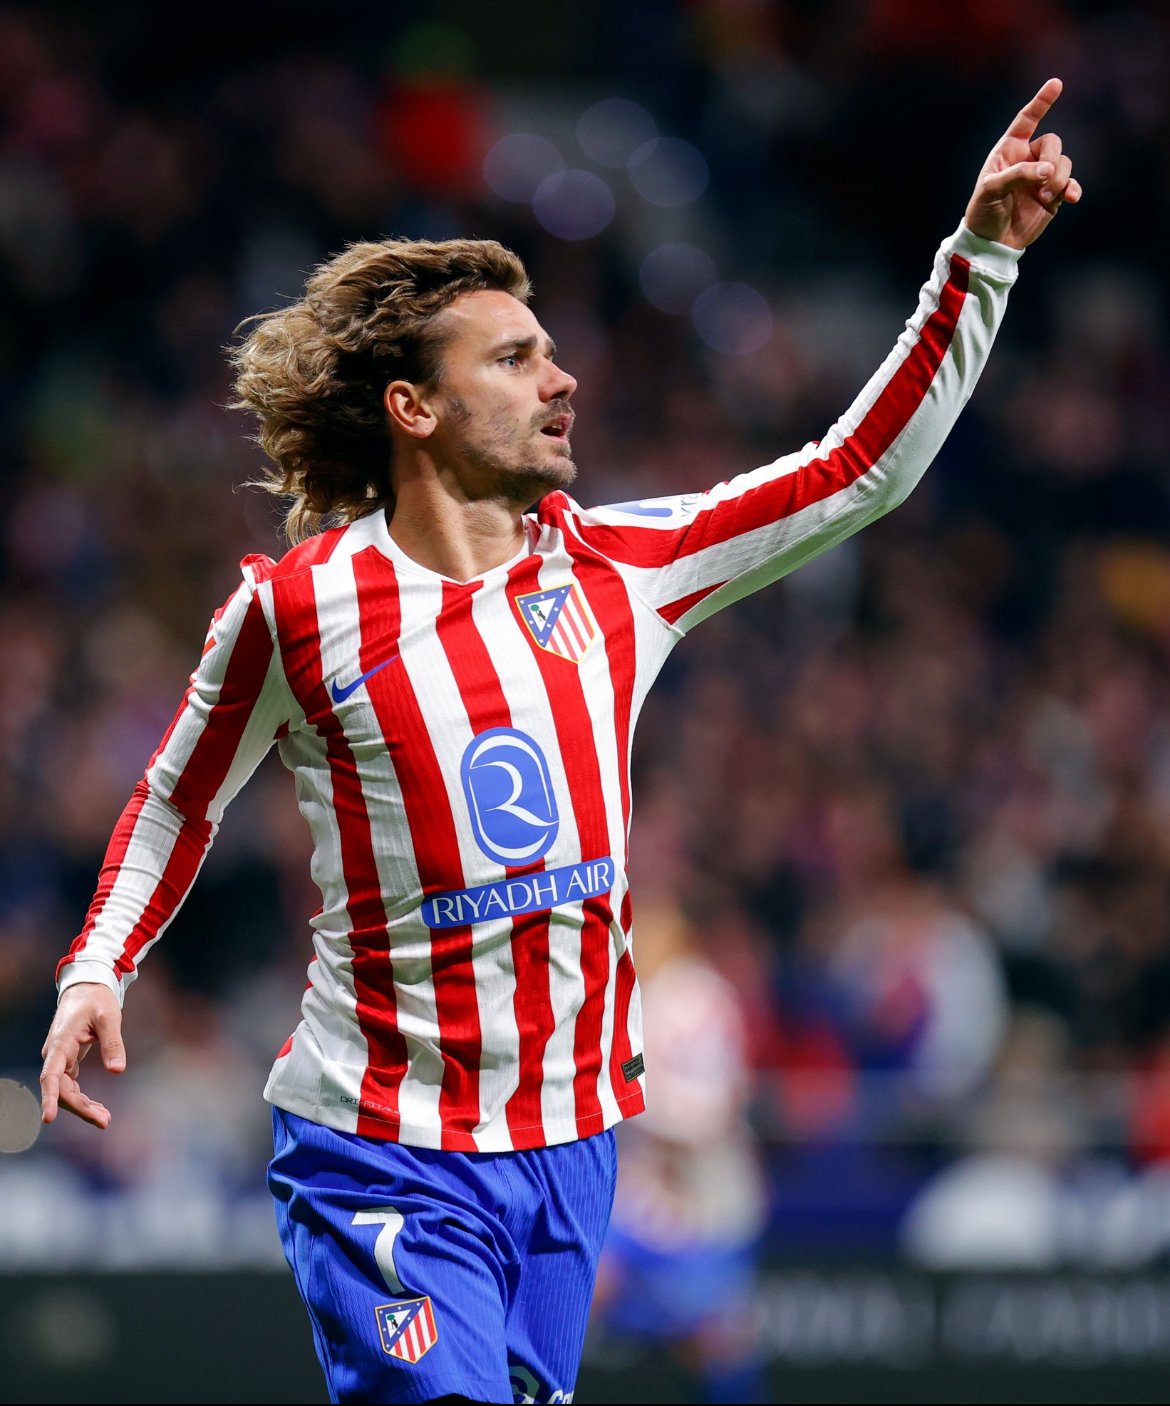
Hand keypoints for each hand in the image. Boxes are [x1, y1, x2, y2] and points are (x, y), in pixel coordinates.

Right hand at [40, 982, 125, 1128]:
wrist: (87, 988)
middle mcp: (55, 1054)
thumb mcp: (109, 1017)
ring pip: (65, 1090)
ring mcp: (60, 1058)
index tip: (48, 1119)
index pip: (50, 1076)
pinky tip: (98, 1108)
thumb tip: (118, 1071)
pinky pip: (70, 1085)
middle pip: (61, 1089)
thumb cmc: (96, 1000)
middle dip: (80, 1107)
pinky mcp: (67, 1061)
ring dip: (83, 1106)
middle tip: (105, 1121)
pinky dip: (83, 1098)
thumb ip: (113, 1043)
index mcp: (61, 1043)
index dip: (49, 1098)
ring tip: (105, 1119)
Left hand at [965, 78, 1081, 248]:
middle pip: (1053, 142)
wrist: (991, 242)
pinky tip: (1071, 198)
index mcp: (1009, 150)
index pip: (1026, 120)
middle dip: (1052, 159)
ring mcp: (1042, 177)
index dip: (1041, 102)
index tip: (1056, 83)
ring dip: (1059, 179)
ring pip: (1064, 163)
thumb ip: (1018, 174)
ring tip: (1045, 198)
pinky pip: (1070, 184)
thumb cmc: (983, 212)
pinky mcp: (1053, 195)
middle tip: (1044, 181)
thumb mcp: (991, 190)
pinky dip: (1073, 189)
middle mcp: (1028, 159)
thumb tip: (1049, 170)